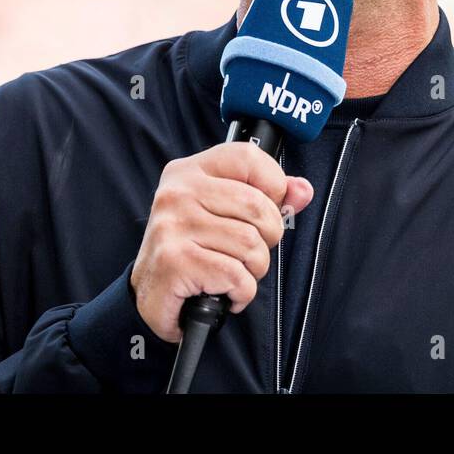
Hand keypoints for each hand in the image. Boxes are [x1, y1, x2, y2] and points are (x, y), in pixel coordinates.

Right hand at [130, 143, 313, 342]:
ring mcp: (173, 225)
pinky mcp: (175, 261)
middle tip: (249, 253)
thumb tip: (303, 190)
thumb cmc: (192, 250)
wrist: (150, 296)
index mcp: (189, 171)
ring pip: (251, 244)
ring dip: (254, 270)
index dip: (273, 185)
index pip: (248, 157)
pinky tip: (224, 293)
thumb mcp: (226, 214)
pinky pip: (237, 276)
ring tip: (234, 274)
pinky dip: (241, 292)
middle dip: (268, 238)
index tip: (267, 210)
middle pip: (257, 205)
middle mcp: (177, 192)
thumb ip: (267, 198)